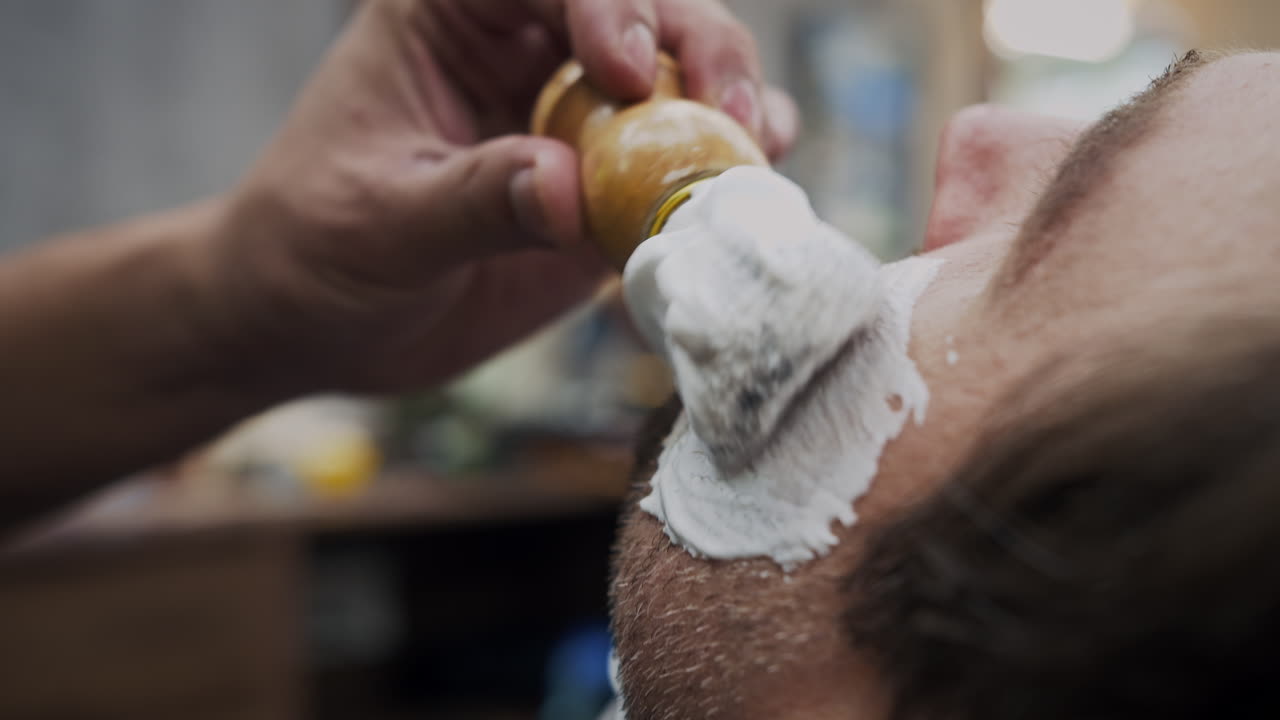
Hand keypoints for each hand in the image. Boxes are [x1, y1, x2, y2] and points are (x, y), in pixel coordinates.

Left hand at [210, 0, 797, 392]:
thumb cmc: (313, 252)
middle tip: (726, 111)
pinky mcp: (606, 186)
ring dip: (730, 106)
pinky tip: (744, 189)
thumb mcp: (378, 225)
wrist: (317, 325)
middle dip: (698, 45)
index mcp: (450, 16)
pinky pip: (679, 165)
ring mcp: (575, 117)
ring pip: (680, 78)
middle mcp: (525, 49)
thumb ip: (472, 201)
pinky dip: (721, 174)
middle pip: (641, 8)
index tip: (625, 69)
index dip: (604, 0)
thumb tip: (568, 188)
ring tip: (756, 147)